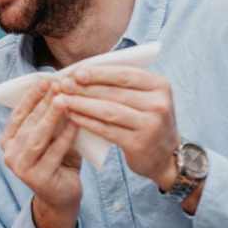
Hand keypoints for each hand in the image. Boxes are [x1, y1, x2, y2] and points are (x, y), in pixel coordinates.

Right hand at [0, 81, 82, 227]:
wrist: (62, 197)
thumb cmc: (58, 160)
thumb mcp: (50, 137)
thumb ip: (50, 118)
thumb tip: (60, 87)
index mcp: (8, 140)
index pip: (18, 113)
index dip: (31, 95)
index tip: (45, 78)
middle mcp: (9, 154)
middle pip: (28, 123)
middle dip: (44, 102)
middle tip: (58, 84)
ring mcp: (21, 168)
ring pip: (38, 137)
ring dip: (51, 117)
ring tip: (64, 99)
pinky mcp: (37, 179)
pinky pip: (53, 153)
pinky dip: (65, 136)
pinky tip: (76, 122)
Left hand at [58, 65, 179, 189]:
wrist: (165, 156)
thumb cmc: (146, 119)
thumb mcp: (145, 97)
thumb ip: (122, 83)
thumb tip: (82, 71)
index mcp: (160, 85)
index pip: (125, 74)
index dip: (99, 73)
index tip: (76, 72)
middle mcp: (159, 104)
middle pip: (114, 92)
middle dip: (85, 88)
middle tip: (62, 85)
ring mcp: (150, 125)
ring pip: (108, 110)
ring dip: (81, 104)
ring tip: (62, 100)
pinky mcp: (138, 144)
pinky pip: (106, 129)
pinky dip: (87, 122)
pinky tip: (72, 116)